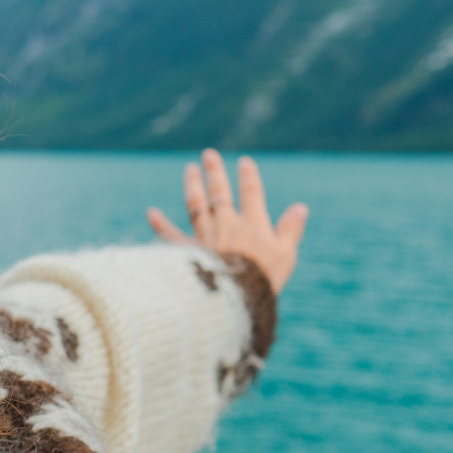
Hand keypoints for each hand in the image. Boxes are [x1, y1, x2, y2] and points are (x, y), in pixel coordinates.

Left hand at [147, 149, 307, 292]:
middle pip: (220, 194)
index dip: (248, 177)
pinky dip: (160, 225)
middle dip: (215, 173)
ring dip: (192, 186)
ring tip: (189, 169)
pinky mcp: (186, 252)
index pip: (251, 195)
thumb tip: (301, 207)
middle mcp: (226, 226)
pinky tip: (151, 213)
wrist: (231, 298)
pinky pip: (171, 236)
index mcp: (252, 226)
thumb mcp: (285, 255)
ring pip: (196, 206)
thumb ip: (290, 230)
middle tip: (208, 154)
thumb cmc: (263, 279)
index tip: (244, 162)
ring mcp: (204, 237)